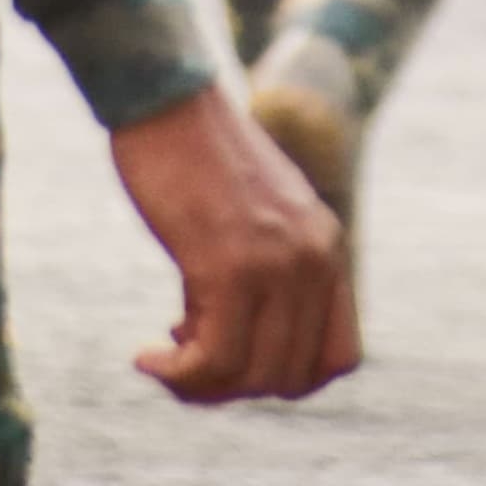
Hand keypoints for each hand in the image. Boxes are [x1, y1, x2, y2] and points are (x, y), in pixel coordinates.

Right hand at [110, 81, 360, 403]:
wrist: (166, 97)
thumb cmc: (195, 154)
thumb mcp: (255, 214)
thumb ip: (267, 270)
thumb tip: (236, 353)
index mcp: (326, 244)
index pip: (338, 358)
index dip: (285, 377)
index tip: (237, 359)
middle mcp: (313, 258)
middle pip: (288, 377)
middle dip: (234, 386)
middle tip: (187, 361)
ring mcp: (275, 263)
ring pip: (251, 377)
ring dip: (201, 387)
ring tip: (164, 362)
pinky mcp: (228, 265)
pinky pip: (213, 360)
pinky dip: (178, 375)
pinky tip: (147, 358)